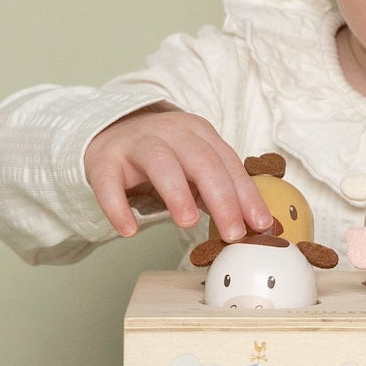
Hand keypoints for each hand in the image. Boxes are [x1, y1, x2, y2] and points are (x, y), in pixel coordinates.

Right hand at [83, 106, 271, 241]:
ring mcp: (136, 144)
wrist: (110, 133)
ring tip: (189, 223)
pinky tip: (129, 230)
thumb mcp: (195, 165)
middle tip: (233, 232)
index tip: (261, 225)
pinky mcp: (104, 160)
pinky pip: (109, 182)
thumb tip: (255, 226)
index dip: (247, 195)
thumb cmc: (164, 157)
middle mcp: (171, 132)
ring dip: (177, 193)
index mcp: (199, 132)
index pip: (229, 163)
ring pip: (161, 162)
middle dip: (222, 198)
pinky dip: (117, 207)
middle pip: (202, 161)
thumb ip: (222, 189)